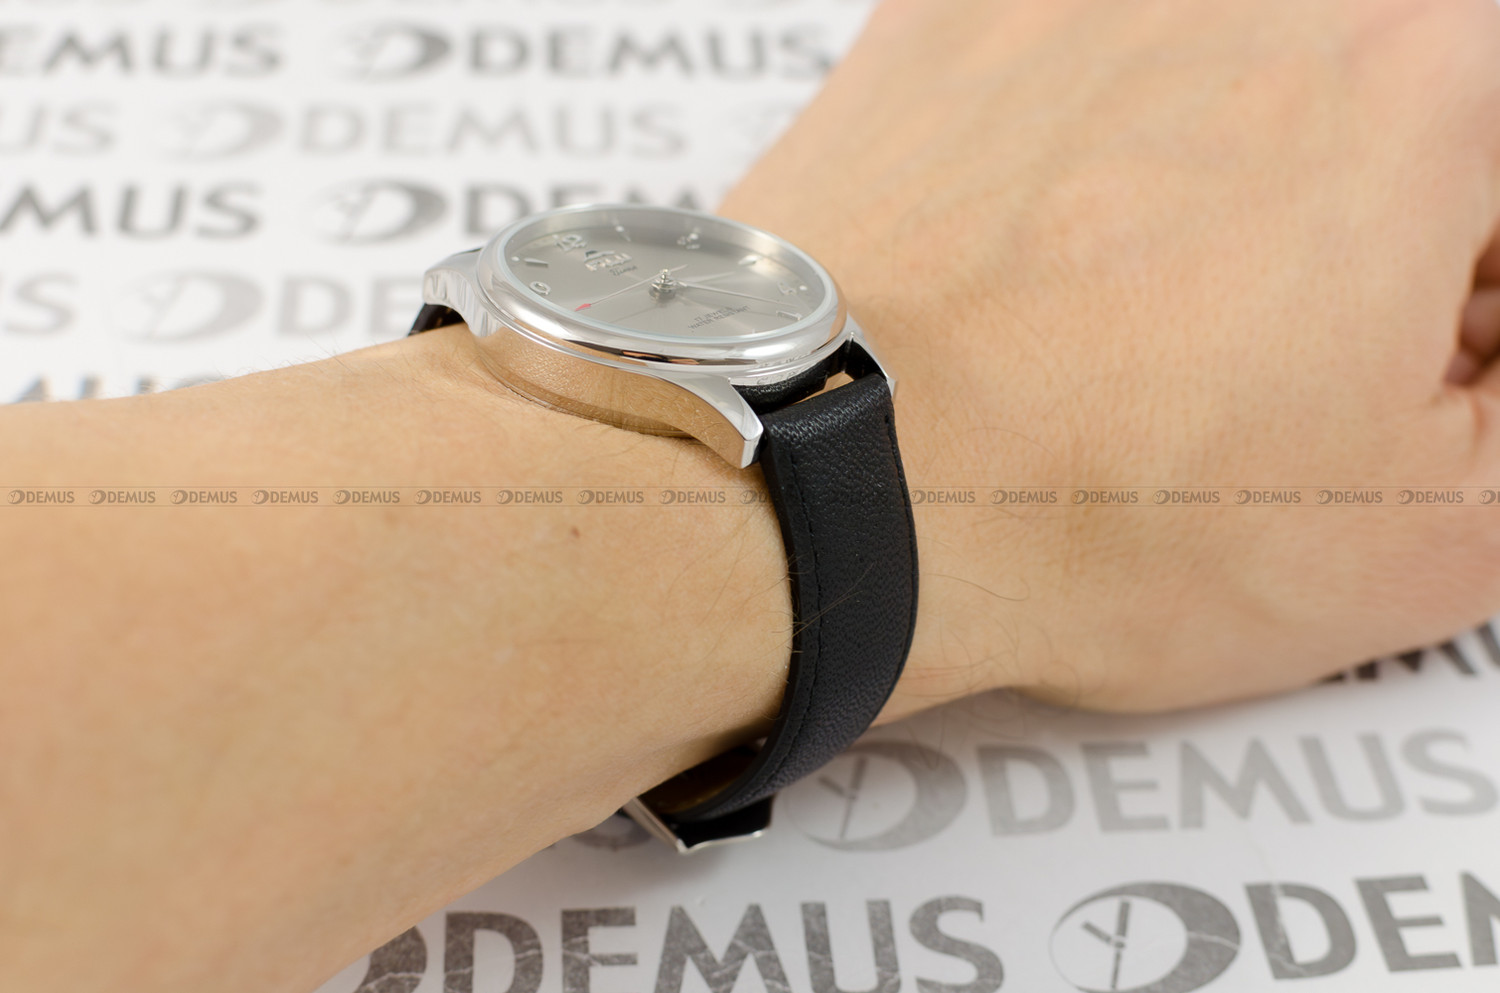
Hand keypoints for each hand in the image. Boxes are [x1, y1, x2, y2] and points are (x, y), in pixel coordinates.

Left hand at [721, 0, 1499, 713]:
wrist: (841, 482)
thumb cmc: (1105, 508)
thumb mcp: (1437, 532)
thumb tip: (1482, 347)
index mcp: (1427, 68)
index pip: (1492, 186)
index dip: (1465, 305)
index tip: (1419, 364)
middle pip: (1380, 110)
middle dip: (1365, 237)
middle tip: (1279, 364)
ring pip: (1231, 88)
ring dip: (1231, 194)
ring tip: (1146, 332)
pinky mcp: (956, 19)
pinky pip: (1085, 77)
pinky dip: (1095, 159)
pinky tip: (1053, 272)